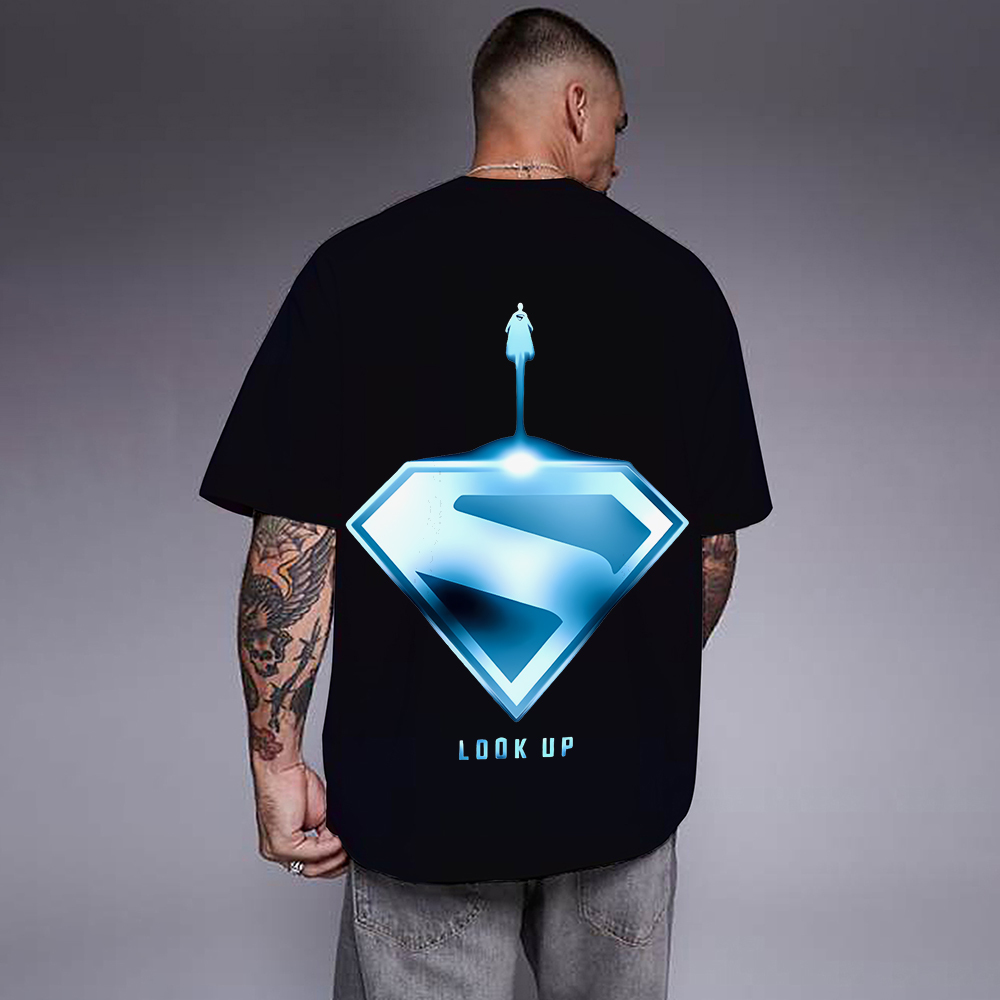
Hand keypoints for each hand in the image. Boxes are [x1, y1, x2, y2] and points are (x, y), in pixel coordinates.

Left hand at [251, 759, 348, 877]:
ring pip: (312, 867)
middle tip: (351, 852)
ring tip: (345, 843)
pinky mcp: (282, 844)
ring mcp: (276, 851)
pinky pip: (312, 854)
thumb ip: (326, 835)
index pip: (310, 867)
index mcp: (284, 846)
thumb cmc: (295, 784)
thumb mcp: (318, 816)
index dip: (332, 863)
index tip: (348, 854)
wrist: (283, 768)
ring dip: (335, 856)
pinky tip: (338, 838)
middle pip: (312, 872)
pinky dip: (330, 847)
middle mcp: (276, 852)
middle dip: (336, 864)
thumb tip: (342, 849)